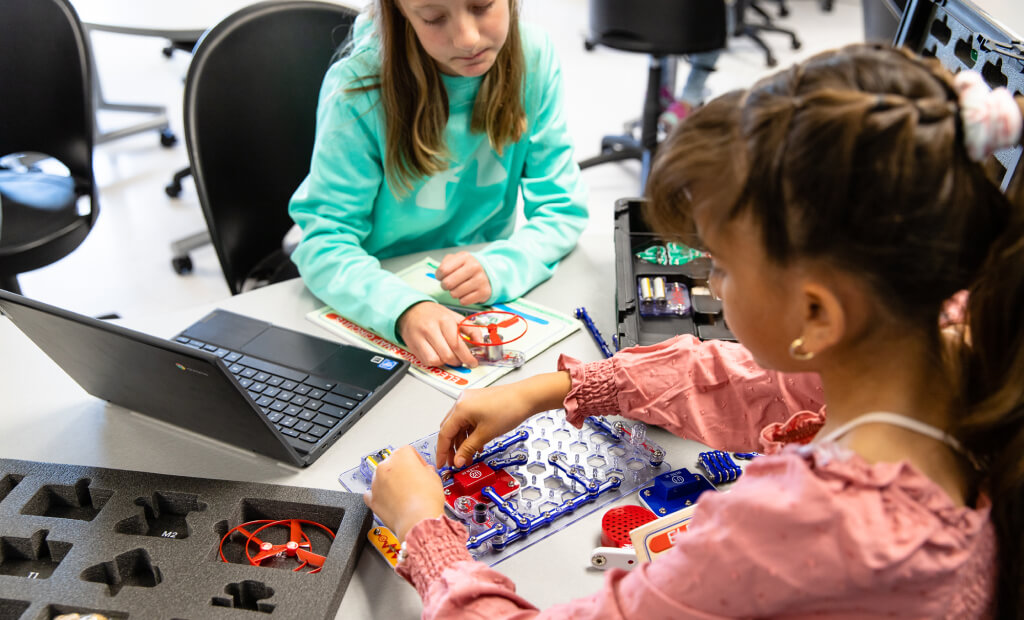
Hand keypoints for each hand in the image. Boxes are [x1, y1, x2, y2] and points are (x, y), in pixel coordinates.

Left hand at [364, 446, 445, 541]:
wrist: (417, 520)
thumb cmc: (427, 500)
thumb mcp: (435, 477)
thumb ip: (427, 470)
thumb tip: (424, 472)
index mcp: (401, 455)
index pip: (409, 451)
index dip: (417, 461)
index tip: (420, 469)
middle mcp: (385, 466)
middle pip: (393, 464)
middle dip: (402, 472)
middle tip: (413, 483)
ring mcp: (376, 482)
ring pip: (382, 478)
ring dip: (391, 484)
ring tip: (405, 495)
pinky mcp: (371, 498)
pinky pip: (373, 494)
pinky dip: (380, 496)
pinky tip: (391, 501)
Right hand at [397, 301, 478, 367]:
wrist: (411, 310)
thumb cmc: (434, 314)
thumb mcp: (454, 316)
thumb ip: (470, 329)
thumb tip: (480, 342)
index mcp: (444, 320)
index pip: (457, 344)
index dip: (467, 357)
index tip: (473, 362)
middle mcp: (431, 329)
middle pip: (448, 355)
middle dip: (458, 361)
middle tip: (461, 360)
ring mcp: (420, 338)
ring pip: (437, 360)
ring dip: (446, 362)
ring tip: (449, 357)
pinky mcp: (413, 345)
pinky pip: (427, 361)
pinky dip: (435, 362)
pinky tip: (438, 355)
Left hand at [436, 252, 491, 305]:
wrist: (486, 275)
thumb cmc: (465, 268)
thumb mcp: (456, 260)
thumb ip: (445, 263)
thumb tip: (439, 275)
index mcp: (465, 257)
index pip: (443, 270)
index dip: (439, 276)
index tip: (442, 277)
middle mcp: (474, 267)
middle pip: (448, 283)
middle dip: (444, 286)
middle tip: (448, 285)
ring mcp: (481, 280)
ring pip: (455, 293)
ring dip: (453, 293)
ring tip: (458, 288)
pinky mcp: (484, 292)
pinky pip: (464, 301)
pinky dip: (462, 299)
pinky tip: (465, 294)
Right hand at [436, 372, 571, 467]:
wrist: (526, 397)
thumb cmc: (509, 409)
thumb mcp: (486, 434)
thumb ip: (469, 449)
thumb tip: (458, 461)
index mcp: (460, 408)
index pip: (444, 433)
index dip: (442, 452)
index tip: (441, 464)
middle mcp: (462, 402)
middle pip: (450, 429)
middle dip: (452, 448)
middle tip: (454, 462)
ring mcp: (470, 400)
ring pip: (460, 425)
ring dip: (462, 442)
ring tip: (468, 456)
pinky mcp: (479, 402)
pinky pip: (469, 420)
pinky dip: (470, 433)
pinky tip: (477, 445)